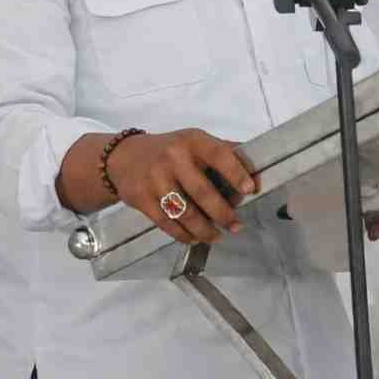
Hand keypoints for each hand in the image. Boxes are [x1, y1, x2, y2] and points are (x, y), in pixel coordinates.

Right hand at [105, 129, 256, 244]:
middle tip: (236, 226)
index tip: (250, 190)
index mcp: (193, 141)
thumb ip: (222, 151)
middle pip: (202, 191)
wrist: (123, 157)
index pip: (219, 155)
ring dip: (204, 229)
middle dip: (222, 213)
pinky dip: (182, 234)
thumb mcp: (195, 141)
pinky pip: (166, 222)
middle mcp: (173, 158)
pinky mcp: (141, 199)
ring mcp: (155, 179)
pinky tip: (194, 238)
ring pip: (184, 212)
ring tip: (217, 236)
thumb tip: (255, 165)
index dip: (236, 173)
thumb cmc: (170, 150)